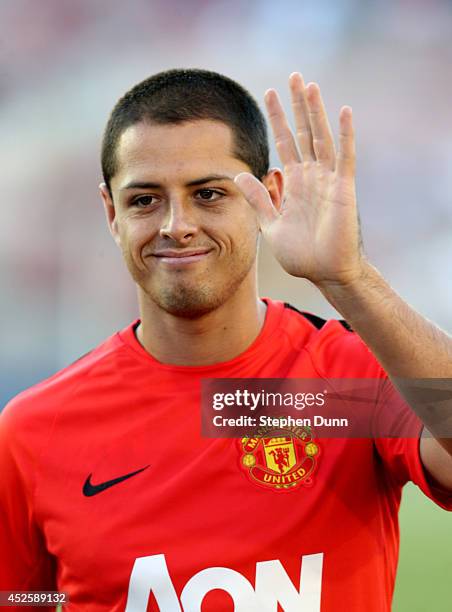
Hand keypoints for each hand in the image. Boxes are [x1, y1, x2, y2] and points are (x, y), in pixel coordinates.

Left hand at [235, 72, 365, 288]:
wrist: (325, 273)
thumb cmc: (302, 254)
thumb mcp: (271, 224)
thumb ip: (258, 199)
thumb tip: (239, 174)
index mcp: (294, 183)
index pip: (284, 143)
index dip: (277, 119)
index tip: (268, 93)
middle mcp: (311, 176)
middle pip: (303, 132)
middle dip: (296, 105)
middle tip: (292, 76)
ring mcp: (329, 180)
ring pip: (321, 137)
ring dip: (315, 112)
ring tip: (308, 85)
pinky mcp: (344, 189)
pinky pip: (345, 157)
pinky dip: (345, 135)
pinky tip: (343, 111)